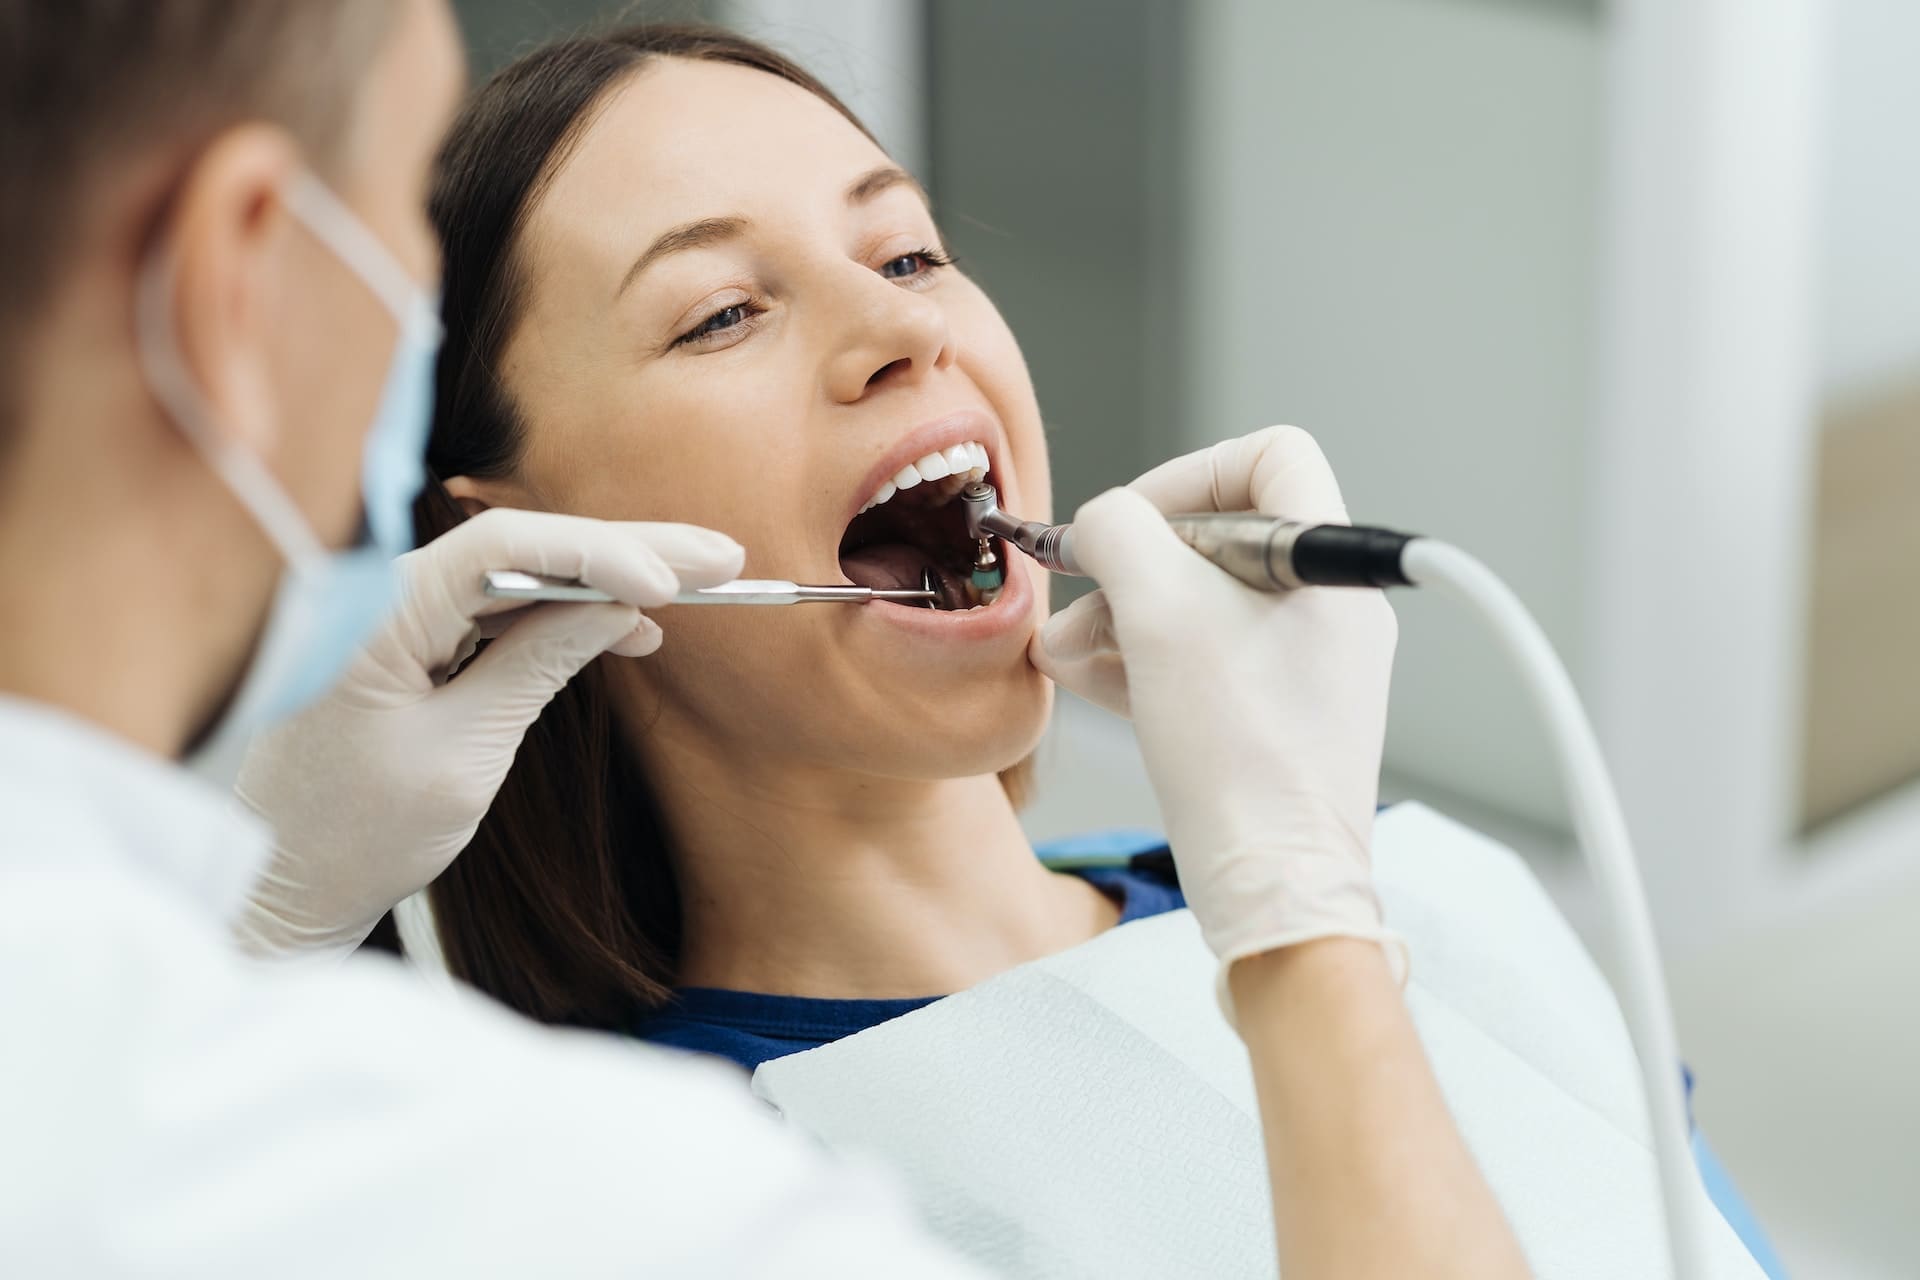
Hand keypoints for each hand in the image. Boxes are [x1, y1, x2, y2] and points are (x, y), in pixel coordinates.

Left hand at [232, 507, 742, 957]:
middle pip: (521, 546)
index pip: (500, 547)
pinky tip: (632, 624)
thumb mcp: (462, 757)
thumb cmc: (352, 836)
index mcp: (375, 615)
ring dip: (607, 578)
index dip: (596, 551)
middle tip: (720, 557)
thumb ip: (535, 666)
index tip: (668, 584)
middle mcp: (383, 596)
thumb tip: (616, 608)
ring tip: (698, 584)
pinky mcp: (414, 644)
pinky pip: (500, 609)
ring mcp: (399, 617)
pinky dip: (567, 616)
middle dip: (625, 550)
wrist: (276, 888)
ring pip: (520, 572)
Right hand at [1030, 426, 1404, 1010]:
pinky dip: (1143, 661)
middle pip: (1220, 537)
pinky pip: (1203, 662)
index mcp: (1326, 567)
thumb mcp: (1160, 614)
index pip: (1270, 457)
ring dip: (1121, 615)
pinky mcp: (1274, 721)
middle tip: (1083, 596)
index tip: (1130, 524)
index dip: (1187, 473)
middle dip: (1134, 562)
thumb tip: (1098, 523)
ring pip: (1201, 605)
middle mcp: (1328, 611)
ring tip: (1064, 651)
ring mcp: (1304, 670)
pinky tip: (1085, 679)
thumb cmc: (1237, 754)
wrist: (1275, 886)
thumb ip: (1119, 536)